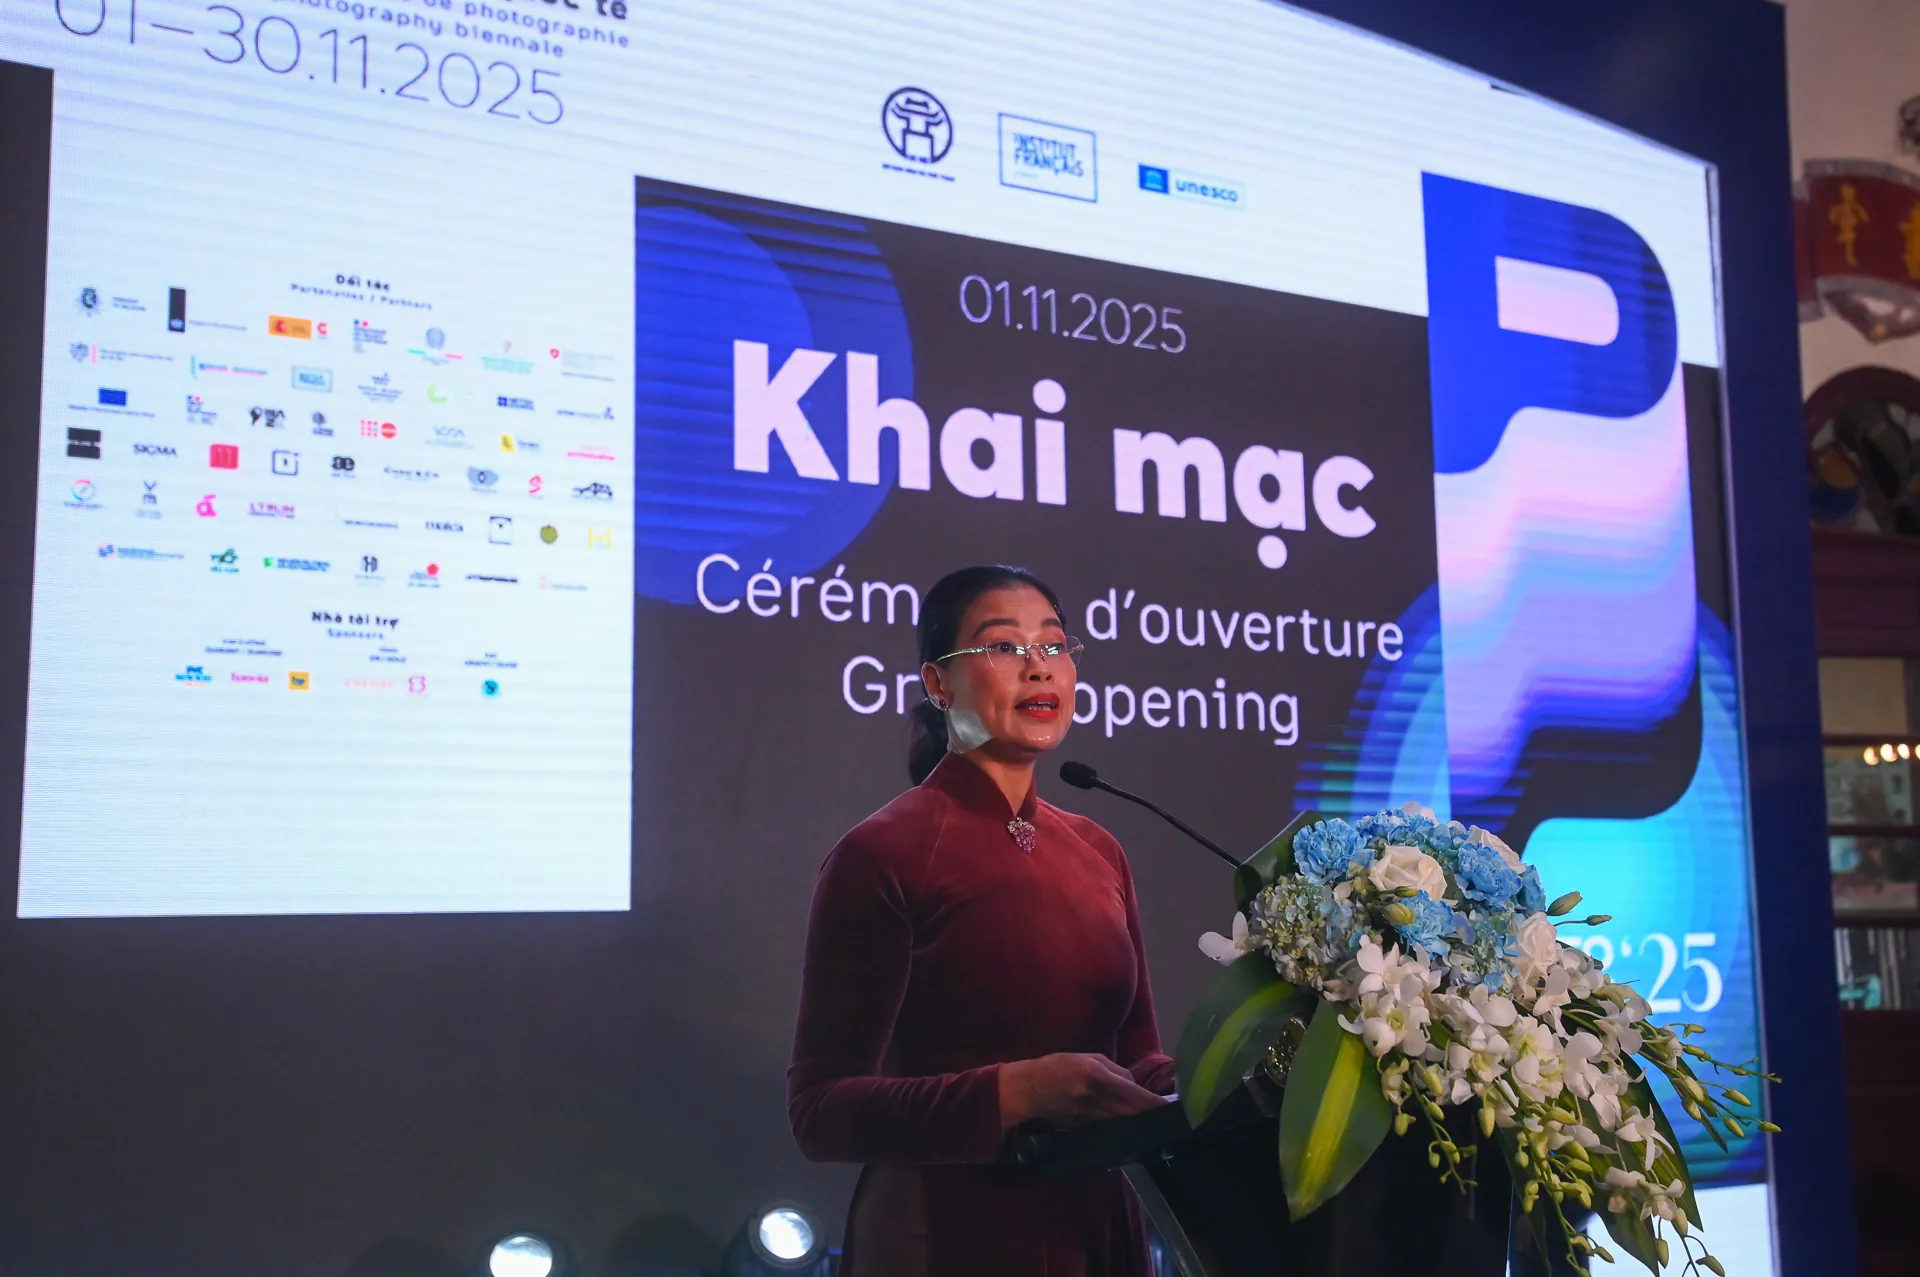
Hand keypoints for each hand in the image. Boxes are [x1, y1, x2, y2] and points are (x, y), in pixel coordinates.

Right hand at [998, 1053, 1170, 1128]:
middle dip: (1152, 1118)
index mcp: (1098, 1078)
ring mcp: (1090, 1120)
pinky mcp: (1085, 1130)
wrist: (1028, 1090)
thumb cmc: (1058, 1066)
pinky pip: (1111, 1131)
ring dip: (1141, 1127)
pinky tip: (1135, 1132)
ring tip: (1158, 1127)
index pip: (1135, 1095)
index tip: (1172, 1109)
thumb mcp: (1088, 1058)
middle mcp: (1096, 1101)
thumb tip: (1135, 1085)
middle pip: (1133, 1115)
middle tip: (1171, 1121)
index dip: (1155, 1104)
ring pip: (1124, 1126)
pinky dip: (1124, 1131)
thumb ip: (1115, 1070)